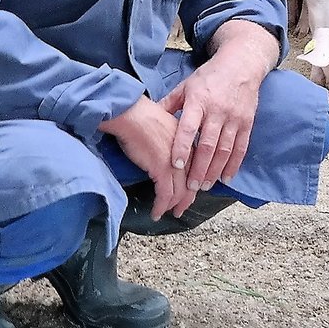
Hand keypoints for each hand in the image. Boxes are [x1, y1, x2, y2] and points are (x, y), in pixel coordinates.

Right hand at [98, 97, 189, 220]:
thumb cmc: (142, 118)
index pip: (196, 169)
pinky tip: (156, 212)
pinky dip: (161, 206)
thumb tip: (165, 155)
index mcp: (189, 143)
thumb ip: (171, 143)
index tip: (187, 193)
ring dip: (175, 206)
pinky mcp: (162, 169)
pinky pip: (165, 195)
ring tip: (168, 213)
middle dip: (187, 199)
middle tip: (181, 209)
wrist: (132, 114)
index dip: (192, 184)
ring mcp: (176, 162)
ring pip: (181, 192)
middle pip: (192, 183)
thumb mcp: (164, 129)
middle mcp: (187, 154)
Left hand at [161, 20, 276, 211]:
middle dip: (199, 168)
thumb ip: (169, 103)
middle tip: (191, 187)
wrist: (241, 64)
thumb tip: (149, 117)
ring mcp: (234, 117)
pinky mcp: (247, 122)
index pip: (189, 127)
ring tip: (206, 186)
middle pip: (208, 144)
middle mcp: (217, 110)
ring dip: (215, 170)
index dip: (181, 146)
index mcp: (199, 100)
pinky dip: (234, 164)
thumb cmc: (210, 76)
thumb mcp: (186, 85)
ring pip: (225, 149)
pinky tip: (226, 177)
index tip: (175, 164)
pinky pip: (241, 147)